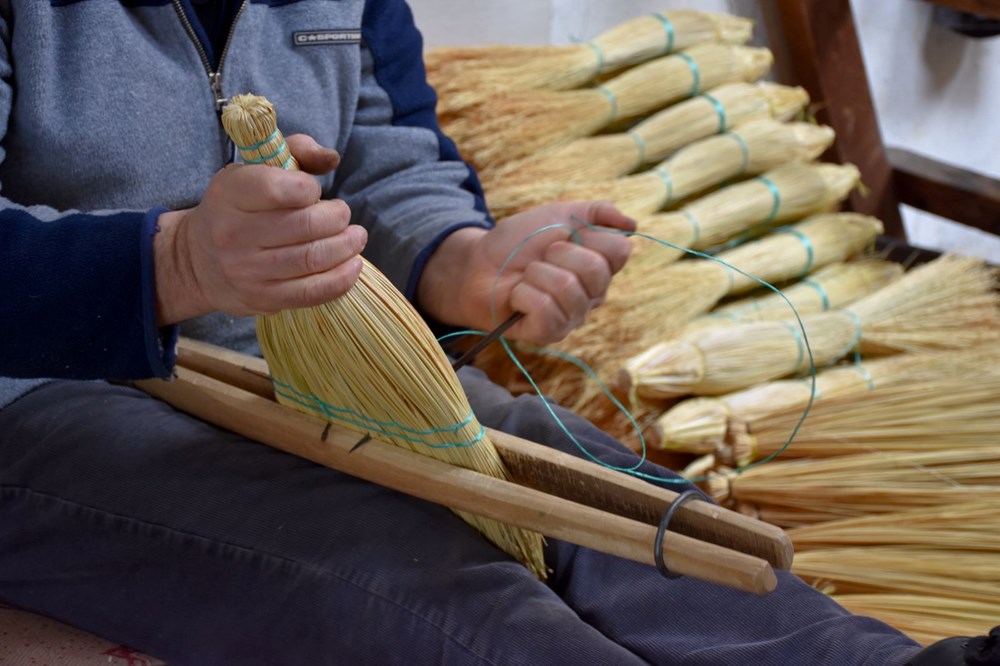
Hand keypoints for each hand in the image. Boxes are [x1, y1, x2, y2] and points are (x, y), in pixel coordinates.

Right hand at [154, 134, 366, 324]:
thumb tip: (332, 159)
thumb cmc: (239, 206)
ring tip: (356, 237)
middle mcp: (233, 233)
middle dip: (338, 218)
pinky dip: (341, 279)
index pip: (279, 189)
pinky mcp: (262, 298)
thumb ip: (296, 151)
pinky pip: (311, 292)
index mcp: (230, 194)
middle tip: (344, 215)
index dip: (309, 188)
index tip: (314, 191)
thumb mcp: (255, 168)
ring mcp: (247, 270)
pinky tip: (353, 266)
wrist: (198, 260)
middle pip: (305, 226)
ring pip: (312, 259)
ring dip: (346, 247)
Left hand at [418, 201, 634, 343]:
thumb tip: (632, 226)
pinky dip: (523, 294)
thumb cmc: (518, 242)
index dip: (588, 236)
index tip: (564, 236)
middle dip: (558, 254)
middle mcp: (592, 295)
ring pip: (567, 288)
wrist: (478, 263)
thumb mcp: (558, 214)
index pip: (619, 250)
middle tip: (540, 258)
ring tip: (527, 278)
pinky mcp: (549, 333)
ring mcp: (572, 317)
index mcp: (600, 267)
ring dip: (536, 274)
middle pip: (595, 269)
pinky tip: (517, 297)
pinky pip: (545, 309)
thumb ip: (597, 213)